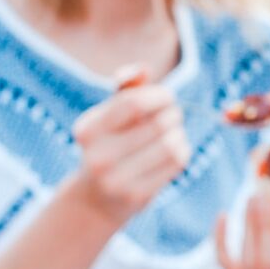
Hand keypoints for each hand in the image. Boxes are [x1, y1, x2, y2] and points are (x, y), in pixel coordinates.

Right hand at [69, 69, 190, 226]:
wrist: (98, 199)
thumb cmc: (109, 147)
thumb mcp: (109, 117)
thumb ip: (126, 90)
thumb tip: (142, 69)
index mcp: (87, 130)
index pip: (133, 102)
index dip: (159, 95)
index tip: (167, 97)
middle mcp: (97, 155)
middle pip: (157, 123)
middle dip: (173, 114)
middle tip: (174, 115)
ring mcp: (116, 179)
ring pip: (170, 144)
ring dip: (179, 134)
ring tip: (174, 133)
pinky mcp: (137, 196)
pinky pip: (176, 164)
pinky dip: (183, 151)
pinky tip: (176, 150)